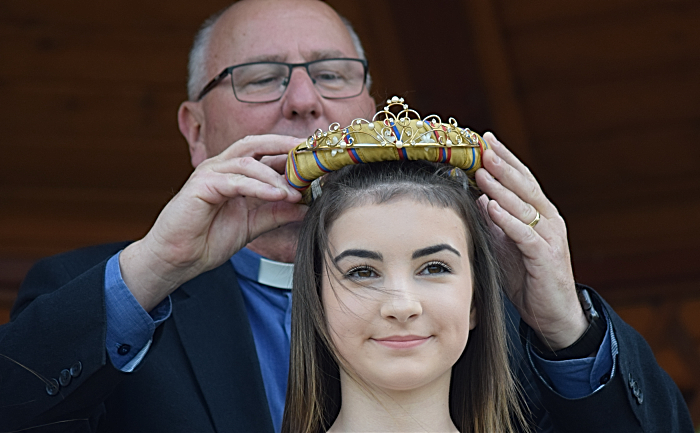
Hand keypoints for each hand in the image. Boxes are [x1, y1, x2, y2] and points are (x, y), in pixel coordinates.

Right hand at [120, 135, 306, 310]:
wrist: (177, 259)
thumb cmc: (208, 240)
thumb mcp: (253, 225)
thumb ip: (277, 212)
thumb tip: (306, 205)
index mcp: (234, 173)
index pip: (265, 153)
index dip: (291, 153)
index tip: (317, 158)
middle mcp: (222, 167)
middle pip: (256, 143)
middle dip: (285, 144)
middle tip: (311, 152)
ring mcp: (210, 173)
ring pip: (248, 160)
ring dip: (276, 174)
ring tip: (298, 190)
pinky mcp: (201, 185)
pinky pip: (236, 180)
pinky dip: (259, 186)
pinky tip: (278, 195)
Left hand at [476, 132, 587, 349]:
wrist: (553, 313)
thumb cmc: (528, 278)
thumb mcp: (507, 245)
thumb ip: (496, 222)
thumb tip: (479, 198)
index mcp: (540, 214)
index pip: (521, 179)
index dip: (505, 158)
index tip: (485, 140)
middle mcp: (548, 220)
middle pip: (524, 185)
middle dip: (502, 164)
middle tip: (483, 145)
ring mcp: (550, 237)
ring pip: (523, 205)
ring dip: (501, 187)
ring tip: (482, 170)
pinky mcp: (546, 257)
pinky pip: (524, 234)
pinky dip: (507, 219)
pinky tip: (491, 207)